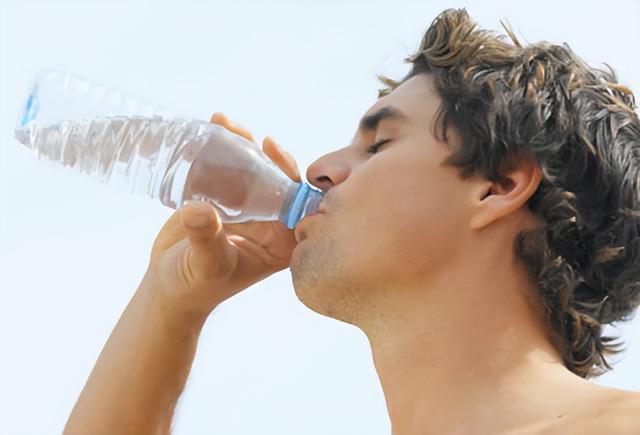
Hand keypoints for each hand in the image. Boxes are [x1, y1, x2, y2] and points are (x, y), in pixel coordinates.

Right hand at [142, 112, 301, 317]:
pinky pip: (224, 171)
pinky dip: (214, 152)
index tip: (270, 146)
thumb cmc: (194, 287)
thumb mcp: (206, 266)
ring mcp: (246, 210)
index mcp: (281, 242)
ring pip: (247, 169)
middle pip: (271, 178)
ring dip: (236, 144)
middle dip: (257, 150)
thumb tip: (199, 209)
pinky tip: (204, 132)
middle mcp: (269, 223)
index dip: (287, 170)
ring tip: (219, 121)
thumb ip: (207, 240)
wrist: (167, 288)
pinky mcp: (223, 202)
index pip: (295, 201)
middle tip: (236, 128)